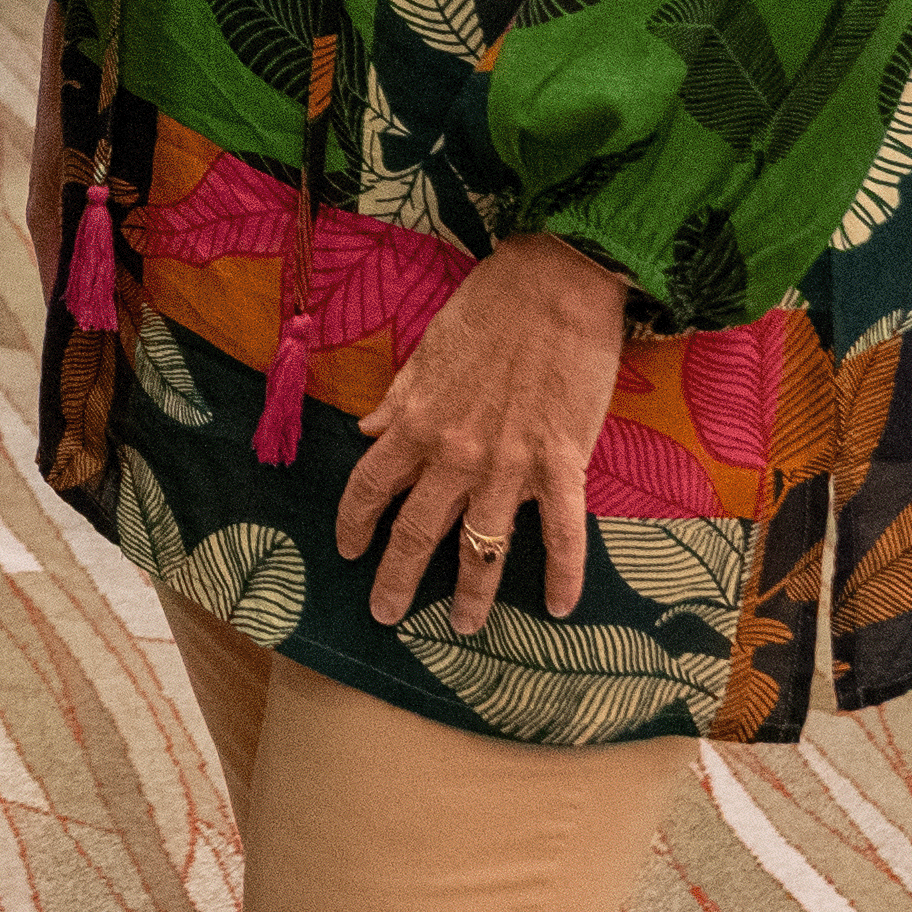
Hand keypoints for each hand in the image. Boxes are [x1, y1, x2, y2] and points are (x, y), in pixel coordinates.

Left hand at [329, 234, 633, 630]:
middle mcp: (456, 453)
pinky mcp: (562, 462)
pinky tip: (560, 609)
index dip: (355, 523)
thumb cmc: (491, 307)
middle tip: (386, 615)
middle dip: (397, 579)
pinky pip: (562, 533)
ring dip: (472, 593)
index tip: (348, 550)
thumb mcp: (428, 349)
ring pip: (484, 546)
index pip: (371, 485)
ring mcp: (510, 464)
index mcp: (418, 422)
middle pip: (418, 531)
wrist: (556, 283)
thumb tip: (367, 432)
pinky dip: (562, 575)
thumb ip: (399, 399)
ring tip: (463, 627)